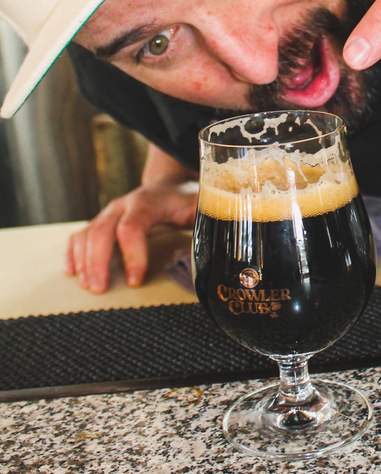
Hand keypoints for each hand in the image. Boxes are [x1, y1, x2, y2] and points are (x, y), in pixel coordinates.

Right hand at [64, 181, 196, 293]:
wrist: (170, 184)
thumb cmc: (185, 199)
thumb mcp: (199, 206)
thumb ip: (205, 220)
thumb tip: (214, 244)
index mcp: (148, 202)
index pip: (132, 227)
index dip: (131, 254)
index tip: (135, 280)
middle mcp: (123, 205)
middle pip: (102, 231)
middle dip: (97, 261)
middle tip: (99, 289)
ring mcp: (109, 212)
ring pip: (87, 233)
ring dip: (84, 261)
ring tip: (88, 286)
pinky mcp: (102, 221)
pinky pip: (80, 234)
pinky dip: (73, 252)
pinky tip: (72, 271)